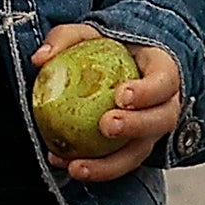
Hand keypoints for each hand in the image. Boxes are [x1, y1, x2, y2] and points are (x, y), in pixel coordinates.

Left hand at [41, 23, 182, 182]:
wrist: (119, 68)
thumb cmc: (105, 49)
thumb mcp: (87, 35)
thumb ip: (65, 39)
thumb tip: (40, 59)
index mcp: (162, 72)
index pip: (164, 82)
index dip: (148, 91)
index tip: (121, 95)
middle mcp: (165, 105)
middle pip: (161, 121)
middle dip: (136, 127)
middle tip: (107, 126)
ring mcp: (151, 131)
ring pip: (140, 153)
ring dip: (111, 164)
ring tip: (78, 167)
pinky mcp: (134, 149)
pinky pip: (118, 163)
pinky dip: (94, 168)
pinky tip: (65, 165)